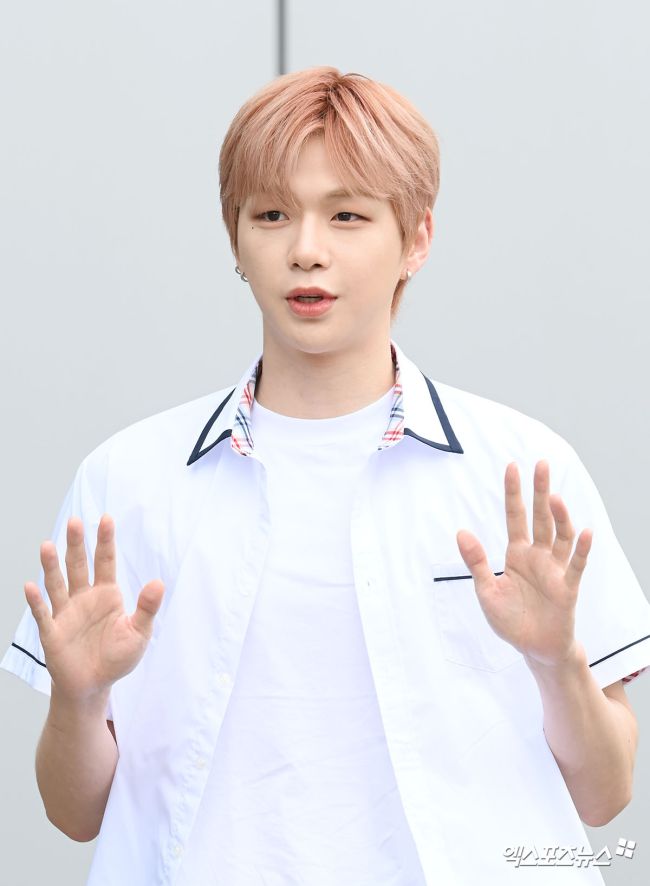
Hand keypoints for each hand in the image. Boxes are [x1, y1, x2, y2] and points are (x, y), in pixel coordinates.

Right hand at [24, 514, 164, 703]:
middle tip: (74, 522)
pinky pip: (43, 614)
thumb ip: (147, 608)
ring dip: (51, 566)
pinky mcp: (52, 632)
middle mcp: (84, 598)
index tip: (106, 519)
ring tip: (47, 546)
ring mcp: (66, 613)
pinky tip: (30, 587)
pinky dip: (37, 601)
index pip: (105, 561)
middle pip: (78, 565)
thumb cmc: (117, 657)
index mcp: (107, 594)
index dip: (105, 541)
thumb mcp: (139, 633)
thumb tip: (158, 583)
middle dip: (76, 544)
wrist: (93, 686)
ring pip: (57, 584)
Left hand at [456, 460, 591, 667]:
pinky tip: (584, 532)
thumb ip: (476, 562)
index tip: (512, 466)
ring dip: (560, 517)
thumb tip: (461, 532)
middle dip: (540, 491)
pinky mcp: (567, 588)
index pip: (515, 516)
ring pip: (560, 536)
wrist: (534, 649)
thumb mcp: (486, 590)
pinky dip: (581, 549)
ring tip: (555, 498)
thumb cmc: (511, 620)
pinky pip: (576, 565)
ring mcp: (555, 570)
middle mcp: (538, 556)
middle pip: (540, 517)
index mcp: (517, 554)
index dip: (513, 492)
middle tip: (542, 464)